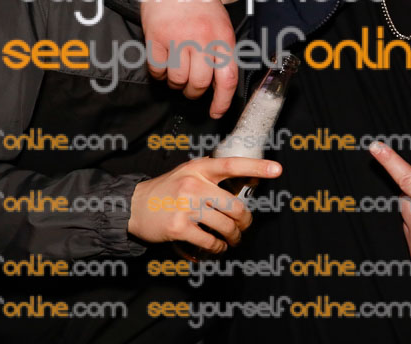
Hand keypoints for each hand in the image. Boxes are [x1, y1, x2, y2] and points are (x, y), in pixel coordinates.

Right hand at [128, 157, 281, 252]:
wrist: (134, 206)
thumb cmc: (166, 190)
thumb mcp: (188, 173)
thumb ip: (211, 176)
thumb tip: (245, 183)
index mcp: (199, 168)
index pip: (232, 164)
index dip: (256, 167)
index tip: (276, 170)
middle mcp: (194, 185)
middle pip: (234, 206)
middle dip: (245, 221)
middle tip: (244, 227)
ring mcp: (186, 206)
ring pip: (225, 226)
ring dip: (233, 237)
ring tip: (233, 240)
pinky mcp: (179, 227)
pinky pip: (209, 240)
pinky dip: (217, 247)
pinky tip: (217, 247)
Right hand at [137, 0, 237, 118]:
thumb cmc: (200, 2)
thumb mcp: (220, 24)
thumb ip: (221, 51)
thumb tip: (218, 85)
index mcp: (223, 37)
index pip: (227, 78)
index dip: (222, 101)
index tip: (215, 113)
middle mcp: (202, 39)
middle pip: (199, 83)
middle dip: (194, 92)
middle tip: (190, 87)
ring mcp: (178, 38)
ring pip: (177, 79)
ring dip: (175, 83)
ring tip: (176, 73)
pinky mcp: (156, 37)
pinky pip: (157, 69)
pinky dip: (159, 73)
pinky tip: (163, 64)